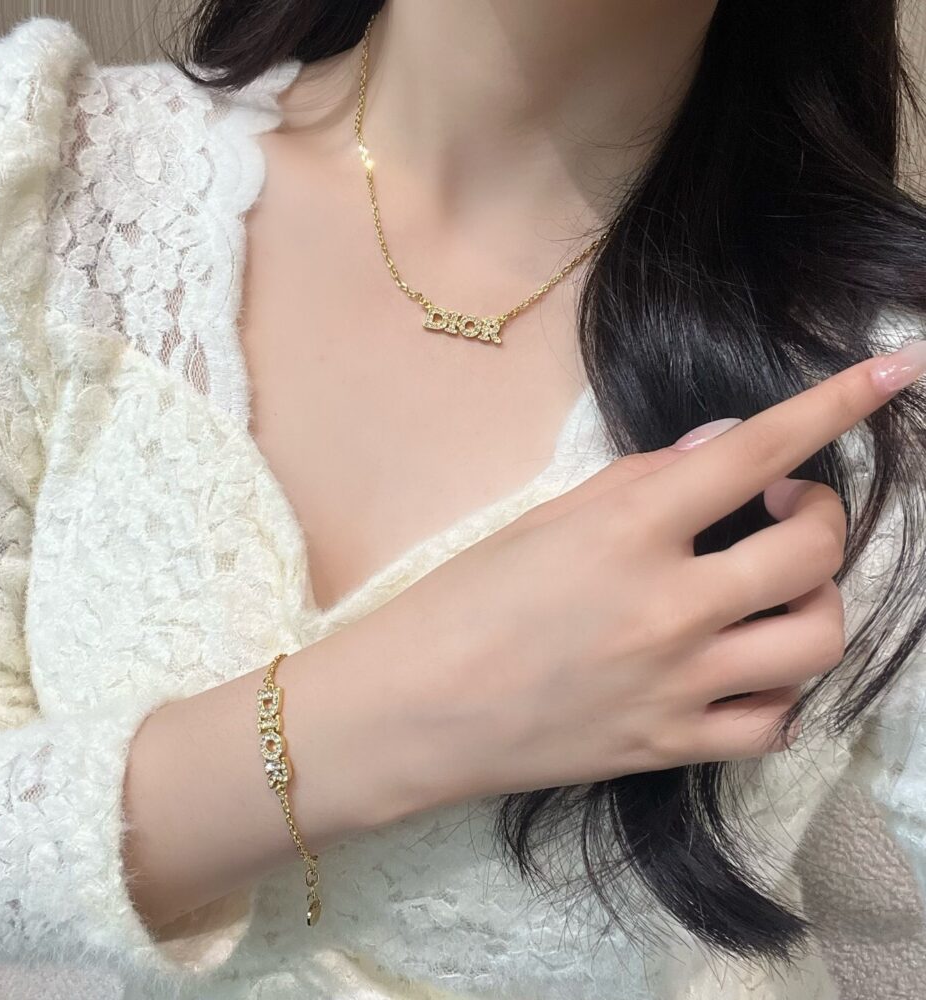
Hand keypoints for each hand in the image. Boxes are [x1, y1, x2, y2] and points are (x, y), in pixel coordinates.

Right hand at [372, 343, 925, 803]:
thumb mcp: (542, 519)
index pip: (755, 449)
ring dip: (817, 600)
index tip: (895, 368)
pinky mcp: (672, 747)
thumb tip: (727, 445)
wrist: (413, 709)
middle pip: (811, 551)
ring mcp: (678, 685)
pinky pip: (774, 723)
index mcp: (626, 531)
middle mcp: (668, 606)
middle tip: (786, 504)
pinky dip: (778, 688)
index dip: (834, 402)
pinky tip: (746, 670)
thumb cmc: (462, 601)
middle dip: (822, 512)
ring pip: (817, 641)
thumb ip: (642, 480)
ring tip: (776, 591)